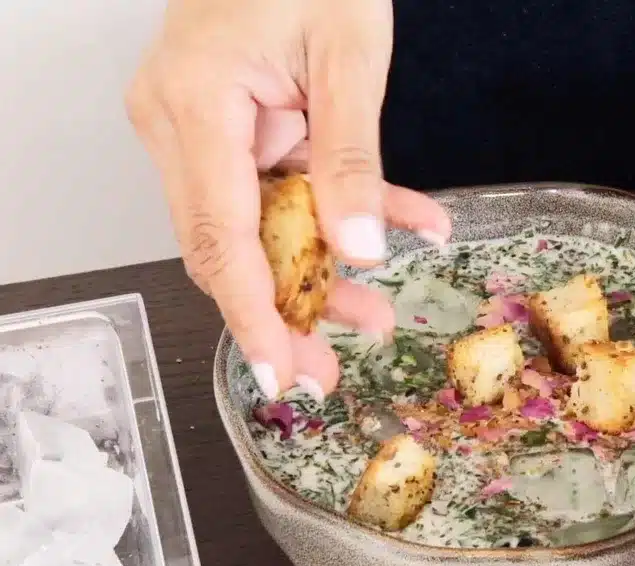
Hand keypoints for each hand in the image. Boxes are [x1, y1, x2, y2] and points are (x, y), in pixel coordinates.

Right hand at [125, 0, 449, 400]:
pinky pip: (274, 192)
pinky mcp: (224, 128)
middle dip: (284, 315)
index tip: (281, 374)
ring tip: (373, 315)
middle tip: (329, 371)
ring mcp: (195, 127)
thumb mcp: (350, 58)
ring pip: (253, 231)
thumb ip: (352, 158)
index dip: (255, 317)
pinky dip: (329, 217)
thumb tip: (357, 249)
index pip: (221, 241)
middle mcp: (178, 123)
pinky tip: (393, 231)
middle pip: (227, 251)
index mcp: (197, 105)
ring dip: (314, 275)